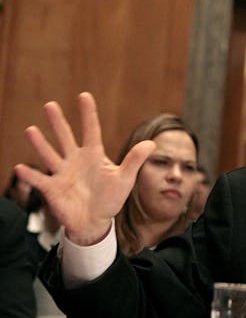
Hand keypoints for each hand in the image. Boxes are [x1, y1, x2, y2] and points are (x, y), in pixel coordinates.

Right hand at [14, 92, 154, 245]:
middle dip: (58, 122)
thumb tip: (152, 143)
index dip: (88, 114)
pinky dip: (30, 176)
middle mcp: (75, 160)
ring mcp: (62, 174)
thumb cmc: (110, 198)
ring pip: (49, 155)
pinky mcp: (52, 189)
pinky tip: (21, 167)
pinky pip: (39, 181)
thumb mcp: (125, 178)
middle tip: (50, 105)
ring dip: (40, 144)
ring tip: (30, 130)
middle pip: (66, 137)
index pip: (91, 130)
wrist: (95, 222)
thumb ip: (134, 160)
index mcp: (93, 155)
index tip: (84, 96)